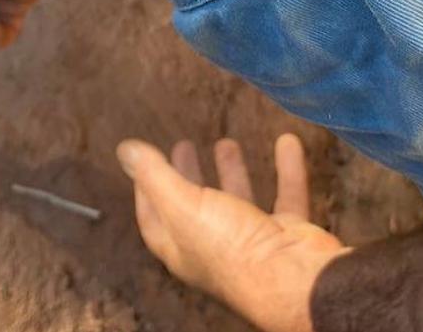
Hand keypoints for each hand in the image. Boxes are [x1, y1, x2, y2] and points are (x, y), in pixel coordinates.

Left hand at [117, 134, 348, 331]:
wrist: (297, 281)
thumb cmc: (232, 248)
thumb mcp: (182, 204)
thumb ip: (154, 174)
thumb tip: (124, 149)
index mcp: (181, 247)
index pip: (154, 215)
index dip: (145, 187)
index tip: (142, 159)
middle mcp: (215, 248)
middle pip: (195, 207)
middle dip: (187, 175)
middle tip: (183, 145)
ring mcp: (253, 242)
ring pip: (239, 202)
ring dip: (232, 172)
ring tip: (226, 142)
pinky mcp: (287, 236)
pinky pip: (287, 196)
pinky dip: (287, 169)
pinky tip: (287, 141)